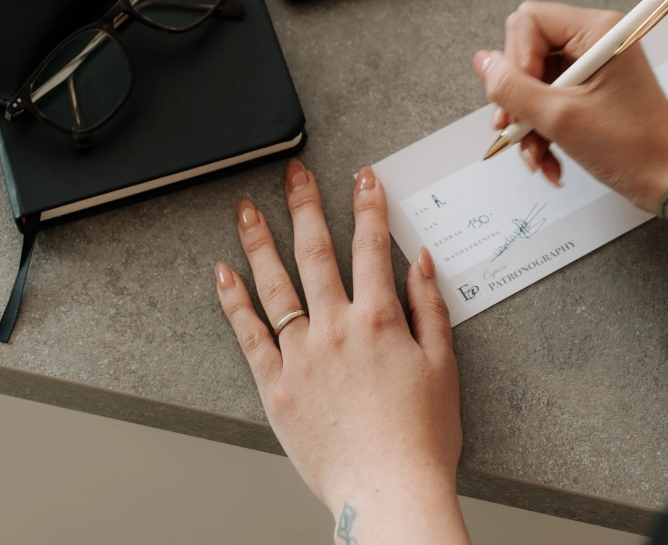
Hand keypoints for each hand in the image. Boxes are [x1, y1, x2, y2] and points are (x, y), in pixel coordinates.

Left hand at [214, 160, 468, 544]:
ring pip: (275, 285)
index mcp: (379, 320)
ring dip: (260, 241)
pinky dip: (234, 301)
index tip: (363, 179)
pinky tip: (224, 273)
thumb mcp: (443, 365)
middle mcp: (335, 329)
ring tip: (249, 209)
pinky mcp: (275, 387)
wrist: (387, 491)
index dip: (368, 206)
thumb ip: (429, 307)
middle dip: (306, 206)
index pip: (371, 246)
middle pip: (316, 252)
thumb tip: (420, 261)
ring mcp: (300, 356)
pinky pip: (248, 335)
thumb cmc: (419, 439)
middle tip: (296, 175)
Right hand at [474, 0, 667, 210]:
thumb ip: (513, 88)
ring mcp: (593, 67)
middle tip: (515, 129)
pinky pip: (550, 101)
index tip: (521, 96)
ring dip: (529, 123)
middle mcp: (595, 41)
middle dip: (518, 97)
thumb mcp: (561, 118)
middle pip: (527, 52)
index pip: (529, 21)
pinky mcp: (591, 92)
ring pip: (535, 83)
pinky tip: (549, 161)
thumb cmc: (633, 148)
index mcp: (598, 31)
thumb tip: (483, 62)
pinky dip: (544, 131)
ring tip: (536, 157)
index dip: (516, 59)